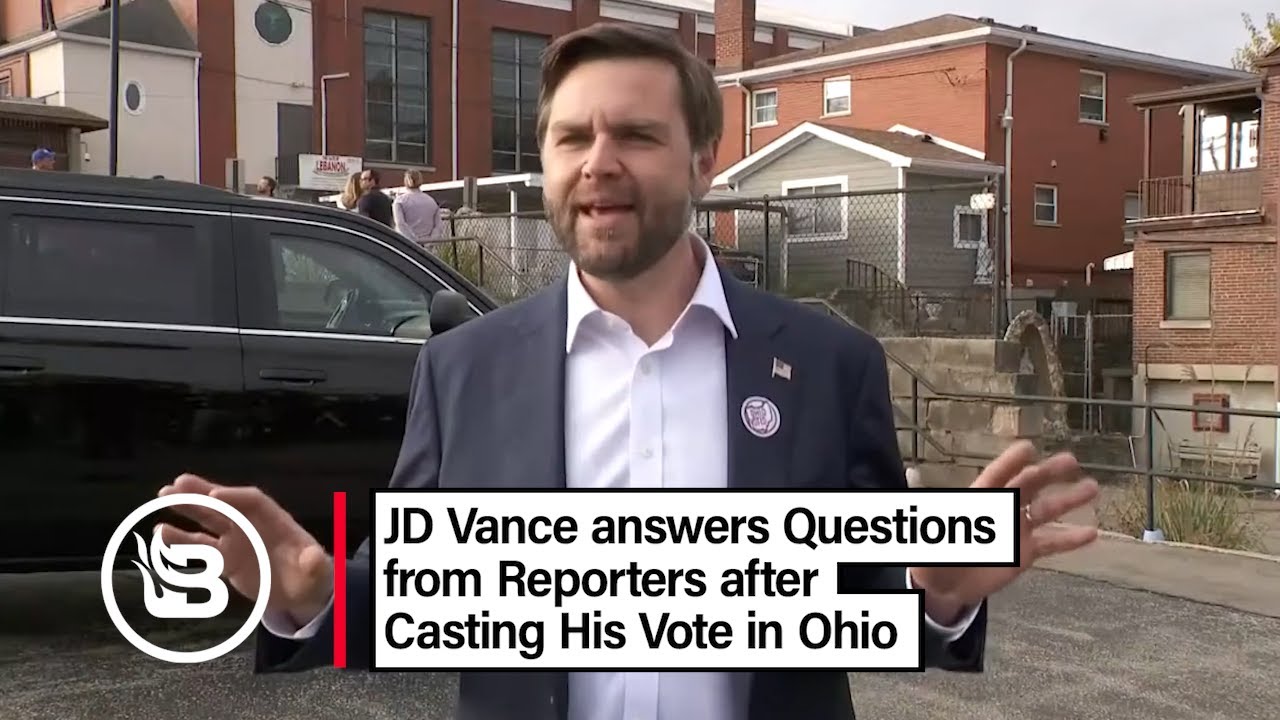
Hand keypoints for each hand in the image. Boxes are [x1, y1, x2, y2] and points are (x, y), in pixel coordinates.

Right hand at [155, 474, 333, 625]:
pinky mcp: (226, 560)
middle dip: (204, 494)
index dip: (236, 498)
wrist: (302, 594)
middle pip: (227, 505)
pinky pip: (201, 549)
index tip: (216, 496)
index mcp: (277, 522)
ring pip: (209, 521)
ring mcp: (238, 542)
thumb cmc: (313, 578)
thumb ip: (315, 565)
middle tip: (176, 484)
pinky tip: (161, 534)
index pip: (255, 502)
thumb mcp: (318, 573)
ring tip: (163, 498)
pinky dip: (182, 542)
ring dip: (187, 510)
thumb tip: (315, 558)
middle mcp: (254, 527)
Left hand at [909, 441, 1098, 609]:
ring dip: (1068, 500)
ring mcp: (1016, 530)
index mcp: (978, 501)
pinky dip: (1071, 539)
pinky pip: (1052, 543)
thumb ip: (946, 522)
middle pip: (1027, 487)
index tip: (1028, 447)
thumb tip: (935, 502)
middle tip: (1070, 460)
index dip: (1010, 463)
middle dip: (1047, 473)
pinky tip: (1092, 533)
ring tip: (1092, 488)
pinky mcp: (1026, 553)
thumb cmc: (936, 553)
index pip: (996, 478)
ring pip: (1046, 511)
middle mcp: (1001, 510)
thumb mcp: (937, 536)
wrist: (944, 585)